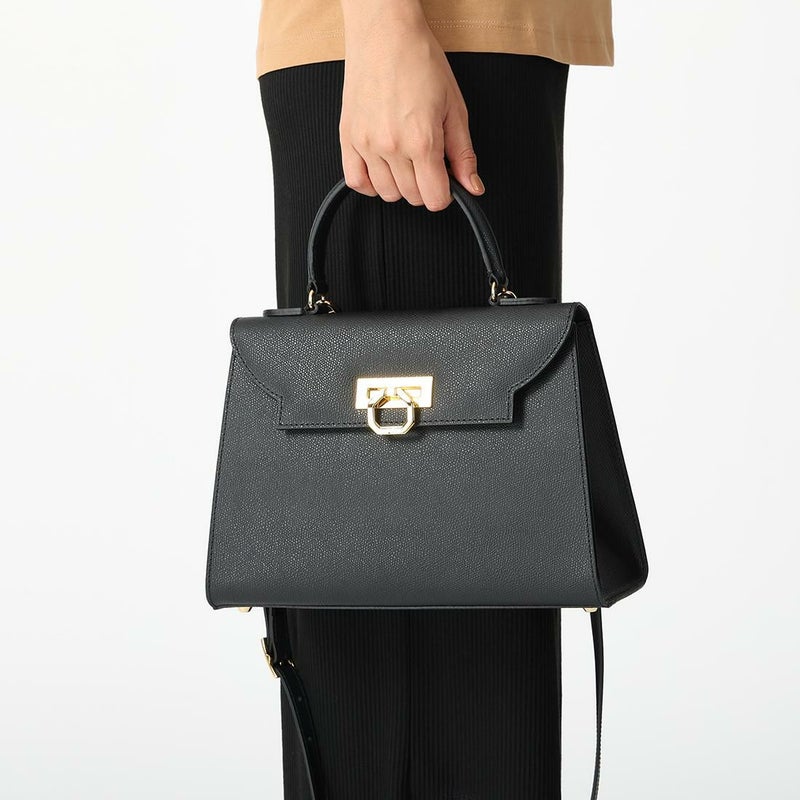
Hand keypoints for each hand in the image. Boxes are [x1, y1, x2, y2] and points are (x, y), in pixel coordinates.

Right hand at [338, 0, 484, 210]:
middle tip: (428, 161)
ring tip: (406, 159)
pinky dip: (371, 184)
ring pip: (386, 194)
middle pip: (412, 197)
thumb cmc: (419, 61)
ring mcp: (366, 144)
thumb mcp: (454, 107)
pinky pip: (356, 182)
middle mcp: (392, 146)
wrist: (385, 33)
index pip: (434, 199)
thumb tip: (472, 186)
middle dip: (425, 186)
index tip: (445, 182)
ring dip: (400, 185)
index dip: (444, 195)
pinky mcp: (348, 138)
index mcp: (422, 140)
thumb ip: (463, 153)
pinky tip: (383, 168)